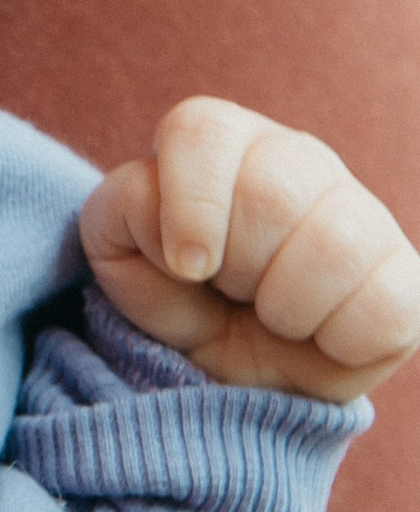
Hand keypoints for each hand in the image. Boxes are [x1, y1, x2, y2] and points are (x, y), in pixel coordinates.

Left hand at [82, 97, 419, 402]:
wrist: (236, 380)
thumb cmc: (181, 304)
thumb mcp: (126, 261)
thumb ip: (119, 215)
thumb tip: (159, 205)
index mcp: (222, 140)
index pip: (203, 131)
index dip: (190, 207)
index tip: (187, 268)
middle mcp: (297, 158)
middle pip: (270, 193)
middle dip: (237, 267)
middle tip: (233, 292)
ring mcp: (361, 212)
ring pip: (332, 247)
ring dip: (285, 308)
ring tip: (273, 315)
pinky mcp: (406, 276)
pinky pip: (384, 309)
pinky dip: (339, 342)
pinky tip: (321, 336)